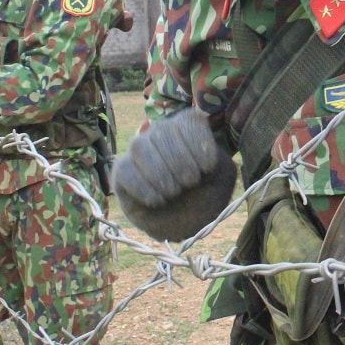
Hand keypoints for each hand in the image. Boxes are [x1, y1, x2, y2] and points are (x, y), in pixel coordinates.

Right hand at [112, 107, 236, 240]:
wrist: (185, 224)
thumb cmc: (205, 195)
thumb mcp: (222, 179)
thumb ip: (222, 163)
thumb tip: (209, 153)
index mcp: (187, 128)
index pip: (189, 120)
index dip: (199, 145)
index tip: (207, 169)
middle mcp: (161, 132)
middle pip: (164, 132)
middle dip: (180, 162)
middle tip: (190, 184)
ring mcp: (139, 150)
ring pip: (141, 147)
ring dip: (160, 173)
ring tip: (173, 193)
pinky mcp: (122, 171)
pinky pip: (125, 170)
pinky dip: (143, 188)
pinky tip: (157, 201)